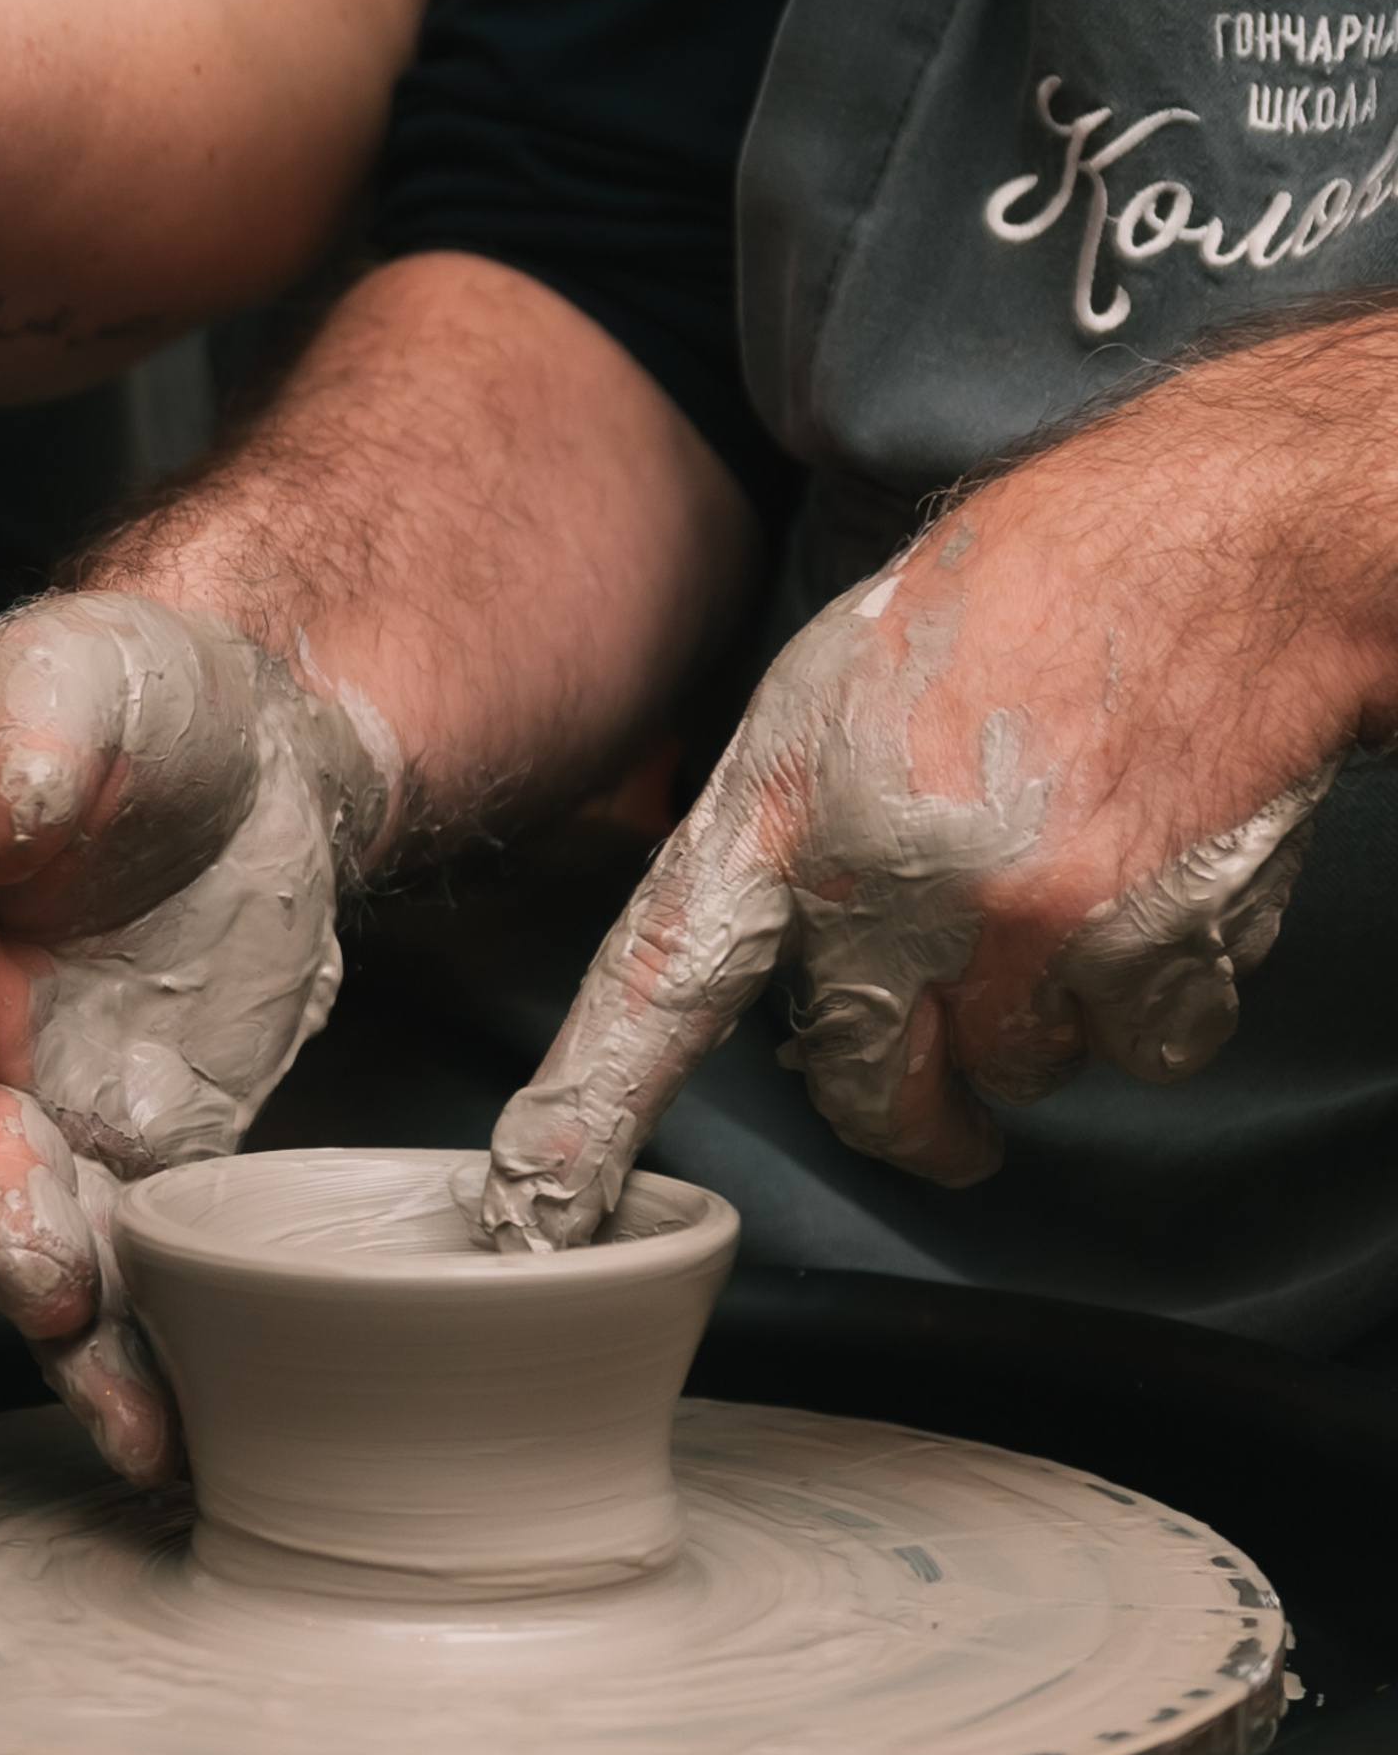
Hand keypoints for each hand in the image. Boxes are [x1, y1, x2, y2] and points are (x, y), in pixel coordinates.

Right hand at [0, 595, 387, 1479]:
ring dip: (76, 1325)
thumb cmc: (131, 700)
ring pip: (39, 1235)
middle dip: (0, 1215)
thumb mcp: (76, 672)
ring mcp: (45, 1109)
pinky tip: (176, 1430)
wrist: (243, 760)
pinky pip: (136, 1266)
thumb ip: (28, 725)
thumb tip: (5, 809)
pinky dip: (151, 1348)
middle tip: (48, 1277)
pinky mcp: (136, 1156)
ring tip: (127, 1410)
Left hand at [482, 433, 1379, 1251]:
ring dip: (1042, 1018)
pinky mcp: (1139, 947)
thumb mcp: (831, 691)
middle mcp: (876, 884)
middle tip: (943, 1104)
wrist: (1213, 545)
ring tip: (1075, 880)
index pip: (655, 986)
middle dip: (908, 1110)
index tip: (541, 1209)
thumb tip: (772, 958)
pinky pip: (1141, 1049)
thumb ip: (787, 838)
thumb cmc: (1019, 601)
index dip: (593, 1110)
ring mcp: (1009, 925)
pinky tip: (1155, 887)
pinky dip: (1155, 997)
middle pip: (862, 1090)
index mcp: (777, 811)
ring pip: (1013, 1071)